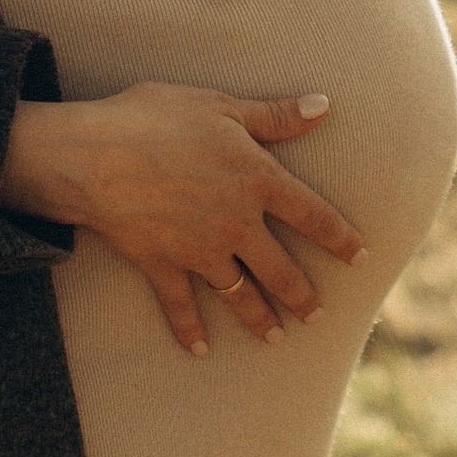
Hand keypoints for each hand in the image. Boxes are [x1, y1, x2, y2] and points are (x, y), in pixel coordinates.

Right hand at [1, 86, 363, 355]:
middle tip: (317, 315)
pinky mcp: (163, 266)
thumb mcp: (221, 105)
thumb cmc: (157, 119)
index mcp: (258, 181)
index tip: (361, 257)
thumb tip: (324, 106)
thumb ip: (276, 115)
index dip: (340, 238)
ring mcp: (200, 251)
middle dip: (303, 296)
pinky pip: (180, 306)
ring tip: (275, 337)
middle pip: (281, 270)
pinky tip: (199, 350)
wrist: (95, 156)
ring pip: (239, 294)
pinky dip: (189, 330)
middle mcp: (237, 224)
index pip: (313, 215)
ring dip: (259, 319)